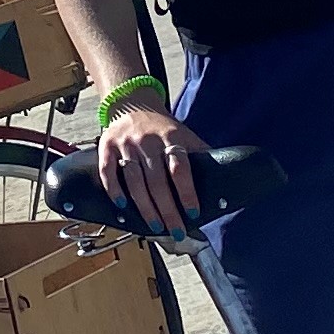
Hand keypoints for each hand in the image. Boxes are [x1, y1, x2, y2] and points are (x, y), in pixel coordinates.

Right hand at [98, 100, 207, 237]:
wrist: (132, 103)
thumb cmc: (162, 127)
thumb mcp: (185, 134)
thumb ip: (200, 154)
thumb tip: (226, 176)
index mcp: (171, 138)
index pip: (180, 168)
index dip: (186, 192)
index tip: (193, 213)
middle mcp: (148, 141)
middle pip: (157, 180)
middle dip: (167, 209)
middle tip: (176, 230)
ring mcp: (126, 144)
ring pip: (134, 179)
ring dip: (144, 206)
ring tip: (155, 225)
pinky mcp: (107, 146)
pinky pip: (107, 171)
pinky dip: (114, 189)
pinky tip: (122, 205)